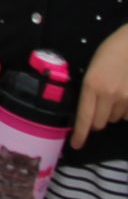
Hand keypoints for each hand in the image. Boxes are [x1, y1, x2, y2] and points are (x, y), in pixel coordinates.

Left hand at [73, 24, 127, 148]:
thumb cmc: (110, 53)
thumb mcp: (92, 70)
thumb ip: (90, 91)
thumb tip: (88, 112)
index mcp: (91, 85)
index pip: (84, 117)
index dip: (80, 134)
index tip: (76, 144)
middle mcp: (108, 94)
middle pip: (99, 122)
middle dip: (97, 119)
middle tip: (99, 105)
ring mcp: (126, 98)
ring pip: (115, 118)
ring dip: (112, 112)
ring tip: (115, 93)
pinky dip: (125, 110)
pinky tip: (125, 95)